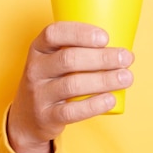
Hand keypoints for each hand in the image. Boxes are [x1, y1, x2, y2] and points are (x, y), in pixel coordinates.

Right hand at [7, 21, 134, 152]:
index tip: (105, 38)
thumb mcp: (52, 62)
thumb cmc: (51, 83)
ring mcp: (38, 94)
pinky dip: (94, 105)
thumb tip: (119, 49)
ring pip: (72, 85)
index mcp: (38, 49)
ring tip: (126, 78)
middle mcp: (35, 70)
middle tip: (126, 58)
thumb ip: (77, 51)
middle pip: (68, 59)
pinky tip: (111, 99)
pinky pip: (71, 111)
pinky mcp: (46, 117)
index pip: (53, 33)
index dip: (80, 33)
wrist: (27, 118)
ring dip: (103, 80)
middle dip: (101, 58)